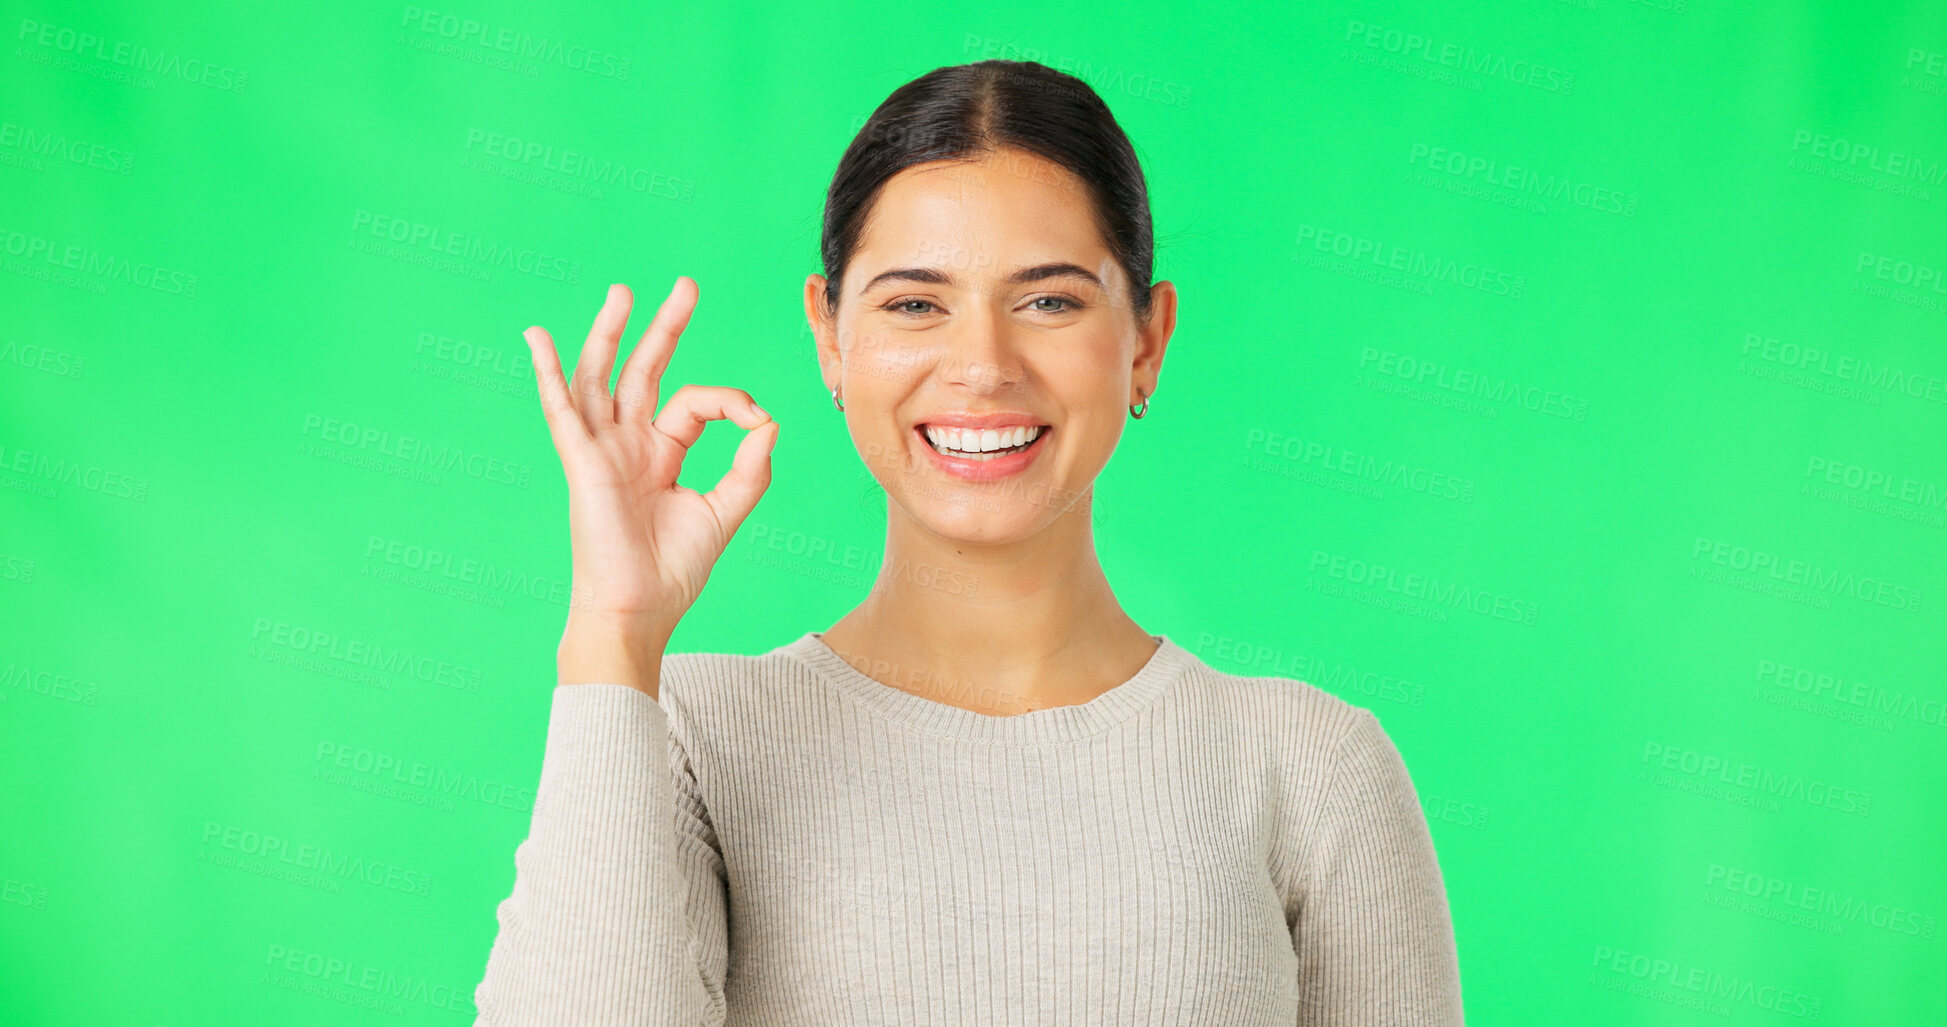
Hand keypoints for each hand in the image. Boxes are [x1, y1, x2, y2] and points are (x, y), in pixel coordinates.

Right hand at [524, 278, 777, 645]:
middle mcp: (630, 445)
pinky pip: (560, 411)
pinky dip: (547, 373)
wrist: (640, 610)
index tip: (755, 417)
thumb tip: (769, 423)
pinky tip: (536, 338)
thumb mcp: (724, 511)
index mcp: (662, 454)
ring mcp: (602, 451)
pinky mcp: (582, 463)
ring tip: (622, 292)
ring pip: (602, 379)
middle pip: (645, 372)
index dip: (730, 401)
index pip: (695, 404)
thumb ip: (750, 468)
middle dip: (665, 328)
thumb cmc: (674, 570)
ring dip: (610, 334)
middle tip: (686, 286)